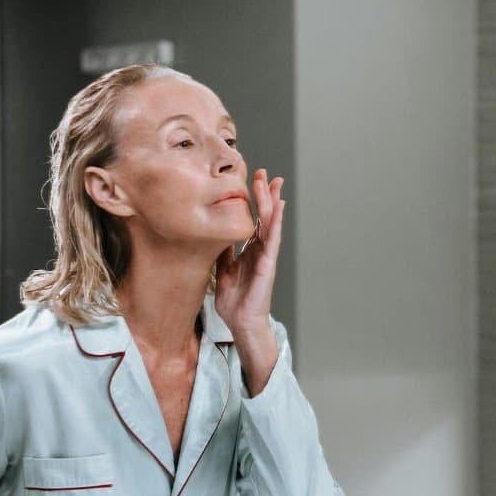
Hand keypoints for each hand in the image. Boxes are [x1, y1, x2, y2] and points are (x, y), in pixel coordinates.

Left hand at [216, 169, 284, 394]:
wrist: (241, 322)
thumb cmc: (235, 301)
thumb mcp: (222, 271)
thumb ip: (224, 253)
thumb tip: (217, 236)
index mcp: (250, 251)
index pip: (255, 220)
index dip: (255, 201)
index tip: (252, 181)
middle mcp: (261, 250)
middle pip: (265, 216)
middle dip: (265, 194)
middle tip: (264, 172)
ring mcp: (266, 256)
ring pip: (271, 223)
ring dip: (271, 202)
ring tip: (272, 182)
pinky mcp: (268, 264)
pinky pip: (273, 239)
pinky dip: (276, 222)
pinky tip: (278, 207)